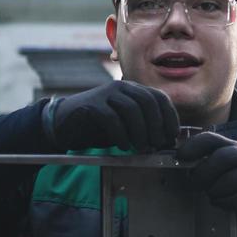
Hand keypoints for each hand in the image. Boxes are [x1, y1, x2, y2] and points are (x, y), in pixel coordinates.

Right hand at [48, 81, 177, 151]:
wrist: (65, 125)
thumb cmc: (99, 128)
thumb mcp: (126, 126)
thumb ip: (145, 129)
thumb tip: (166, 142)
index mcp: (134, 90)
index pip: (160, 98)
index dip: (170, 117)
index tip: (172, 136)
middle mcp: (121, 87)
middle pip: (148, 101)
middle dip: (156, 126)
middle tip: (158, 145)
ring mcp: (105, 94)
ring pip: (132, 109)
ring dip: (141, 132)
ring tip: (142, 149)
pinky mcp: (92, 105)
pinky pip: (112, 118)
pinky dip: (122, 135)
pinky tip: (125, 147)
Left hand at [177, 132, 236, 218]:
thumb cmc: (230, 182)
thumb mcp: (219, 167)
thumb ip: (204, 162)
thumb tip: (179, 162)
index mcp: (230, 146)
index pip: (211, 139)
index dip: (193, 146)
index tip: (180, 156)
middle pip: (222, 158)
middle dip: (203, 174)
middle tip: (194, 184)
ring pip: (230, 180)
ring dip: (215, 192)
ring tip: (213, 194)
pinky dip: (225, 203)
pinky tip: (224, 201)